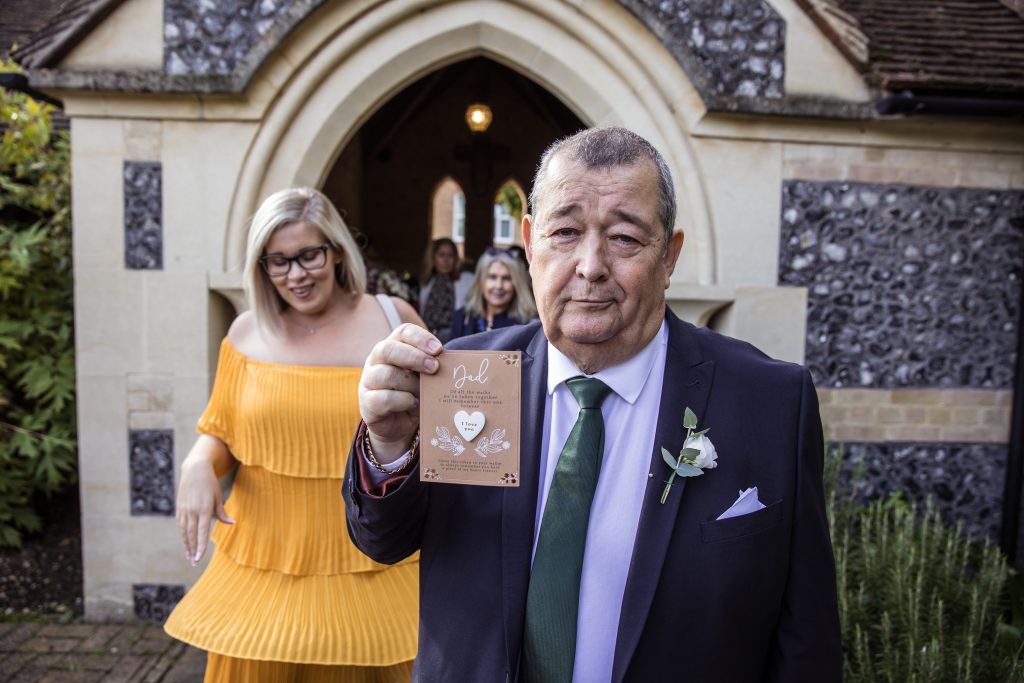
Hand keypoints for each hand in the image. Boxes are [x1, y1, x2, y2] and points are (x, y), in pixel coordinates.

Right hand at [175, 435, 235, 564]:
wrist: (194, 470)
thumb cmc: (210, 483)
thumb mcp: (218, 496)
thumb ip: (222, 512)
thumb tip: (232, 523)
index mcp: (204, 508)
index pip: (202, 532)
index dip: (200, 546)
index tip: (199, 558)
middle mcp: (192, 511)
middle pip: (192, 534)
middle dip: (193, 549)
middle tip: (194, 563)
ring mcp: (184, 509)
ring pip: (184, 531)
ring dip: (186, 545)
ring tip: (189, 557)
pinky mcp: (180, 508)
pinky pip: (180, 525)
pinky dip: (183, 535)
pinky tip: (185, 543)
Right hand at [359, 322, 441, 461]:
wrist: (398, 424)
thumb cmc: (413, 394)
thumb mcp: (423, 378)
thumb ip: (431, 367)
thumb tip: (452, 364)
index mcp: (392, 348)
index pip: (403, 332)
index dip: (420, 338)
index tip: (438, 349)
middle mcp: (376, 361)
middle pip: (388, 349)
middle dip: (414, 357)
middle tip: (434, 367)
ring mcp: (368, 381)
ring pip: (386, 375)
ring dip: (410, 384)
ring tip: (423, 392)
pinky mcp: (368, 403)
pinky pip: (383, 399)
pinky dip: (403, 401)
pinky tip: (414, 404)